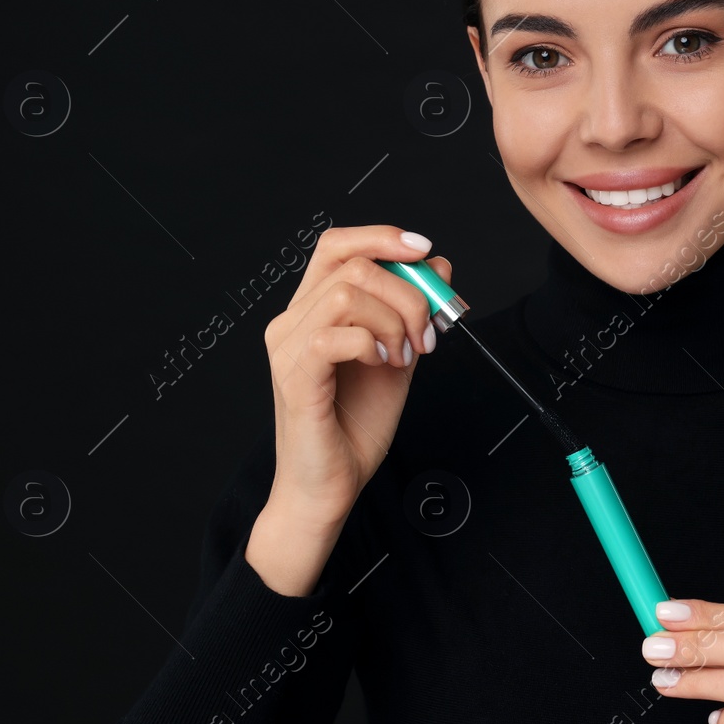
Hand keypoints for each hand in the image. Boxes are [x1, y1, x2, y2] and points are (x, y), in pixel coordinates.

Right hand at [263, 226, 451, 528]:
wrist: (330, 486)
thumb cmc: (355, 425)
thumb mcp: (397, 356)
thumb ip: (412, 312)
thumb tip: (436, 265)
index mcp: (312, 310)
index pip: (337, 245)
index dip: (381, 237)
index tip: (423, 251)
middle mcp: (291, 322)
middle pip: (352, 265)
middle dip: (406, 292)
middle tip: (426, 334)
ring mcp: (287, 349)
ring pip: (345, 294)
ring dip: (393, 320)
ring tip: (404, 356)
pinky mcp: (295, 378)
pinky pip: (334, 336)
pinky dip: (371, 343)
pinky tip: (383, 365)